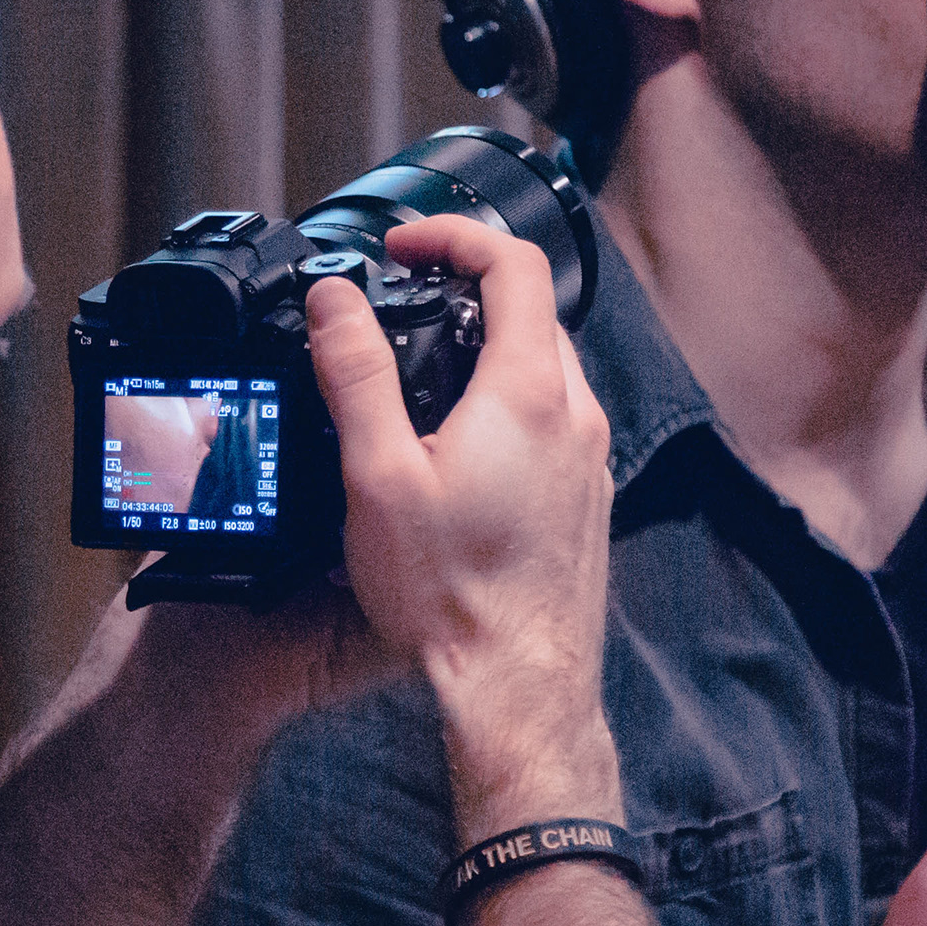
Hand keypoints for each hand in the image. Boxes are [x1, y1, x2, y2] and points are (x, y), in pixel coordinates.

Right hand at [309, 217, 618, 832]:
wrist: (519, 689)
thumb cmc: (449, 594)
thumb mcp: (376, 474)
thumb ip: (355, 373)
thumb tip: (334, 296)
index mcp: (527, 391)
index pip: (513, 262)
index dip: (454, 235)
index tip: (402, 248)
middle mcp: (576, 416)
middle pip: (533, 313)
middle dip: (467, 290)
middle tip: (403, 301)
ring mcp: (592, 461)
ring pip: (546, 370)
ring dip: (488, 350)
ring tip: (422, 375)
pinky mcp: (589, 501)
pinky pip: (553, 424)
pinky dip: (507, 405)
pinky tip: (457, 451)